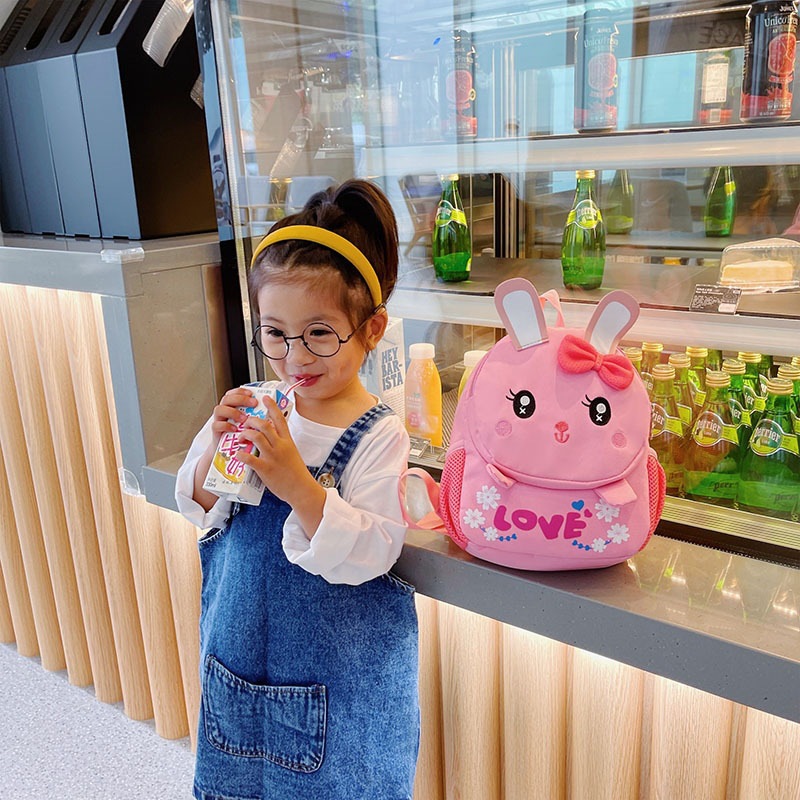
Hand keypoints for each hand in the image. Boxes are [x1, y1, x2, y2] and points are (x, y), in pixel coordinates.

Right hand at [192, 386, 257, 510]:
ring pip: (219, 409)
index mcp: (236, 408)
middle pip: (228, 398)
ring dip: (232, 412)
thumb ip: (260, 418)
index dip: (242, 391)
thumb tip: (277, 410)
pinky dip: (225, 426)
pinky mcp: (216, 433)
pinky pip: (217, 425)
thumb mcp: (254, 427)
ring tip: (243, 419)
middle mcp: (226, 412)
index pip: (236, 393)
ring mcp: (220, 421)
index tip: (253, 393)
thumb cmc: (247, 440)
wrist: (232, 457)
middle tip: (252, 404)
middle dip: (240, 399)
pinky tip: (235, 430)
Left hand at [236, 397, 325, 521]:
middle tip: (246, 422)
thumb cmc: (296, 472)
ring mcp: (272, 457)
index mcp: (287, 441)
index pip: (280, 419)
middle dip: (252, 421)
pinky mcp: (265, 469)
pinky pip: (250, 458)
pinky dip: (241, 455)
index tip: (265, 398)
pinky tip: (238, 454)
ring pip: (256, 437)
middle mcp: (280, 446)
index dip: (272, 407)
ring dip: (245, 434)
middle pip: (264, 425)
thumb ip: (281, 443)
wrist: (301, 489)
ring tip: (241, 437)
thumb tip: (271, 436)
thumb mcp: (292, 453)